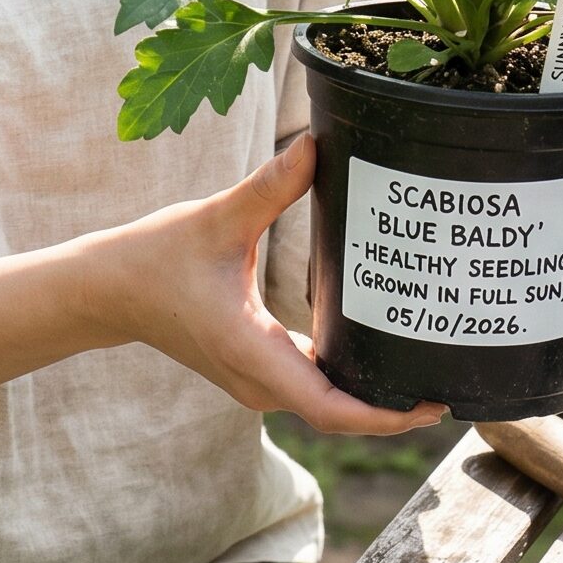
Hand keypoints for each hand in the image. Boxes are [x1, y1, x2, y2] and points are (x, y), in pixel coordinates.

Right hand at [92, 133, 448, 437]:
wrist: (110, 289)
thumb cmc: (157, 256)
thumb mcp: (216, 218)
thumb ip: (268, 187)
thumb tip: (315, 147)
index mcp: (253, 353)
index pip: (331, 408)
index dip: (386, 416)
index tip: (433, 404)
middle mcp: (258, 381)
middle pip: (340, 413)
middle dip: (396, 407)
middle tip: (453, 374)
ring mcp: (256, 381)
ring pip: (327, 404)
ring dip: (373, 396)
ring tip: (428, 364)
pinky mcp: (255, 369)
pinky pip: (312, 387)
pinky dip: (347, 380)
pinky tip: (378, 351)